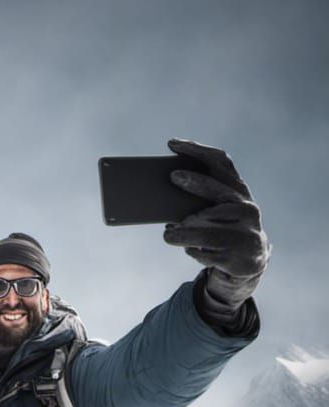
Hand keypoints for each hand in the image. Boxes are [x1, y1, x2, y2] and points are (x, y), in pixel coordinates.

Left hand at [162, 138, 270, 280]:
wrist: (249, 260)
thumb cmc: (221, 228)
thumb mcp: (214, 212)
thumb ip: (195, 202)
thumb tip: (159, 200)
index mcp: (238, 190)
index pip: (221, 163)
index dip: (197, 150)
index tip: (172, 143)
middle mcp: (246, 207)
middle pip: (219, 191)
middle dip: (197, 182)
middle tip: (173, 176)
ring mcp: (245, 231)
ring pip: (210, 228)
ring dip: (187, 229)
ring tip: (168, 234)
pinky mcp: (237, 255)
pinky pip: (208, 251)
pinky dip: (194, 250)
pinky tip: (187, 249)